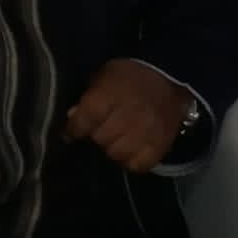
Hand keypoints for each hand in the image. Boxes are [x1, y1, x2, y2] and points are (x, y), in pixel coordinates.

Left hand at [64, 58, 194, 173]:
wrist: (166, 74)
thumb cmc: (128, 73)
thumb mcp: (101, 76)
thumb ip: (87, 97)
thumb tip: (73, 116)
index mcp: (109, 96)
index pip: (84, 121)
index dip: (74, 129)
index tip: (70, 132)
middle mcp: (128, 116)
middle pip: (101, 139)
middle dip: (95, 135)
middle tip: (98, 130)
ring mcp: (147, 132)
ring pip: (118, 154)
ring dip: (112, 148)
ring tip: (114, 139)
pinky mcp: (162, 144)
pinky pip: (141, 164)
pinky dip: (132, 161)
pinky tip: (129, 151)